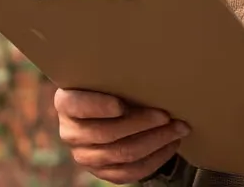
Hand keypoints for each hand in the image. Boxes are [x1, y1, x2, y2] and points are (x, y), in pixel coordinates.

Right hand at [54, 88, 190, 183]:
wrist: (102, 114)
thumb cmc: (108, 88)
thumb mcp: (104, 78)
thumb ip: (116, 77)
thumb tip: (152, 72)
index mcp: (66, 103)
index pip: (77, 106)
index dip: (98, 107)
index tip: (120, 105)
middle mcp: (71, 133)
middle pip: (108, 133)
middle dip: (142, 124)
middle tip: (167, 115)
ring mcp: (85, 156)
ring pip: (123, 154)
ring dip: (156, 141)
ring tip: (177, 129)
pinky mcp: (101, 172)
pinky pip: (130, 172)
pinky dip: (155, 159)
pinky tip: (170, 145)